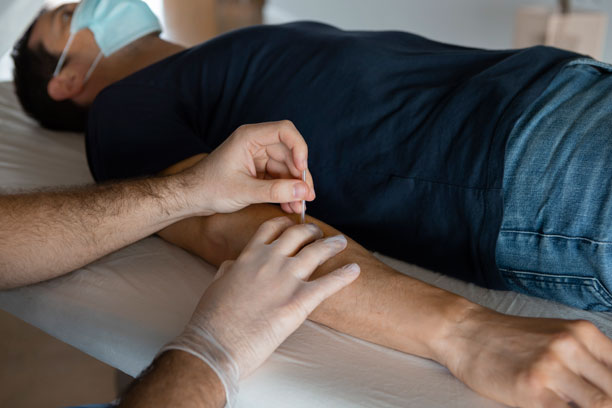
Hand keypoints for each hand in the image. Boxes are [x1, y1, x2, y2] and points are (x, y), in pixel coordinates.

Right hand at [162, 217, 359, 403]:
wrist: (216, 345)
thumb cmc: (212, 319)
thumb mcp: (217, 284)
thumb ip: (230, 270)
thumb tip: (234, 264)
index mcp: (248, 256)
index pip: (271, 229)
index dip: (286, 224)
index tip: (294, 225)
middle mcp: (269, 261)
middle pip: (298, 235)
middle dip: (312, 232)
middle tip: (320, 235)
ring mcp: (285, 280)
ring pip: (316, 252)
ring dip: (332, 245)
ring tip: (341, 243)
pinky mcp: (298, 301)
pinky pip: (328, 283)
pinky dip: (345, 275)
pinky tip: (355, 270)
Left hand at [181, 121, 315, 215]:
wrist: (190, 198)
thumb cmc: (209, 188)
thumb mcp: (244, 191)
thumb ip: (275, 191)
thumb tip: (303, 192)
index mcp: (249, 137)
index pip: (285, 131)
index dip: (299, 148)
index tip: (302, 170)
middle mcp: (256, 143)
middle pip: (290, 153)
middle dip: (300, 176)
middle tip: (307, 197)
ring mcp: (257, 157)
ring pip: (286, 168)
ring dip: (294, 187)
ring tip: (299, 207)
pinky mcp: (258, 170)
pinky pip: (279, 178)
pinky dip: (285, 191)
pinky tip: (290, 206)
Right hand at [438, 307, 611, 407]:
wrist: (466, 332)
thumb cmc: (509, 338)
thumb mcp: (556, 335)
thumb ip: (588, 358)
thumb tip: (607, 388)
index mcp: (583, 333)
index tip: (606, 396)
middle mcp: (571, 346)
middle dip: (608, 403)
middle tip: (592, 403)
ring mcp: (552, 368)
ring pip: (600, 405)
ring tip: (571, 404)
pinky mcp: (534, 390)